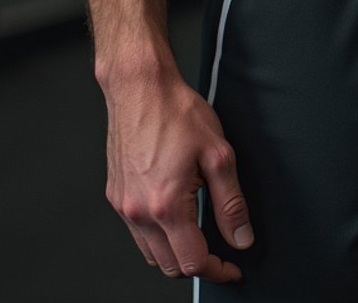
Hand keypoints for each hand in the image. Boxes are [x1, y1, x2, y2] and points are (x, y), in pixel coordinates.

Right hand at [104, 66, 254, 281]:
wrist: (139, 87)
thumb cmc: (176, 112)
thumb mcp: (218, 154)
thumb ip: (231, 203)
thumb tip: (241, 238)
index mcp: (166, 206)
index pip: (193, 262)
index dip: (218, 270)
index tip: (232, 267)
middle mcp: (139, 213)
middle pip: (171, 267)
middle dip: (198, 264)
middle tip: (219, 249)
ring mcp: (123, 206)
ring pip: (152, 254)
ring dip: (175, 252)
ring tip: (197, 230)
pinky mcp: (115, 195)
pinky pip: (137, 232)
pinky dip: (157, 235)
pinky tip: (173, 212)